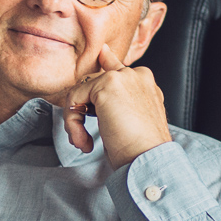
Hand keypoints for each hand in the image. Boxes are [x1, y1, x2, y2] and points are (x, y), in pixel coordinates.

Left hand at [61, 44, 171, 169]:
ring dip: (75, 121)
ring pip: (81, 92)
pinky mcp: (108, 84)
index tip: (100, 63)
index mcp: (145, 83)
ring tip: (83, 141)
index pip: (116, 67)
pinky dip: (72, 123)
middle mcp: (136, 75)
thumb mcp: (128, 121)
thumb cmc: (139, 149)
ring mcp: (123, 77)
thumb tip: (96, 91)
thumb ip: (114, 102)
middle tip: (83, 138)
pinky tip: (83, 140)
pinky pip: (74, 99)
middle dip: (81, 111)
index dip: (102, 70)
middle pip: (92, 83)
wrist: (148, 158)